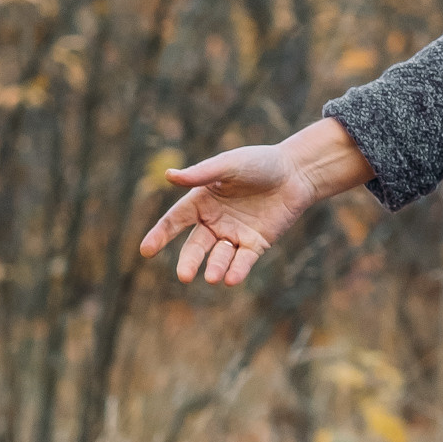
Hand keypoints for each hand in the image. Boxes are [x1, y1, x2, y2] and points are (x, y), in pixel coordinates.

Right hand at [138, 117, 371, 285]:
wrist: (296, 172)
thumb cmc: (260, 163)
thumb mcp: (229, 165)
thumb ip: (202, 174)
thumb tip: (169, 176)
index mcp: (201, 201)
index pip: (175, 221)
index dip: (160, 235)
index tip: (146, 251)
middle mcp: (214, 221)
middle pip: (196, 246)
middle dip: (189, 261)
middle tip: (184, 276)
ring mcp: (235, 234)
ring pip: (219, 256)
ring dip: (215, 267)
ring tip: (212, 278)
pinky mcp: (256, 243)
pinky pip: (243, 260)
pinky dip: (237, 270)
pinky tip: (231, 278)